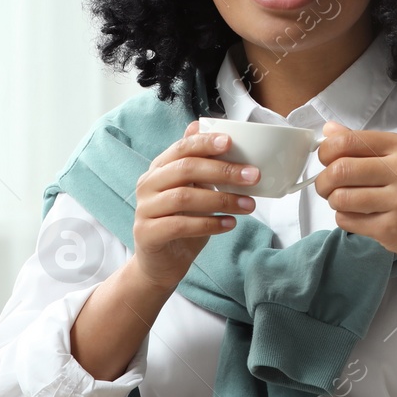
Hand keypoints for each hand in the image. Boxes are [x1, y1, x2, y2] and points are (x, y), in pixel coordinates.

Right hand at [129, 120, 259, 290]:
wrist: (160, 263)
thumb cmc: (181, 222)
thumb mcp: (193, 190)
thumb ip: (201, 165)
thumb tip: (216, 133)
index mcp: (159, 169)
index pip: (181, 148)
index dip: (204, 143)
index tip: (230, 142)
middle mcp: (148, 185)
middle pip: (185, 169)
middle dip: (222, 171)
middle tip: (252, 176)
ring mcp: (144, 209)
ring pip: (184, 198)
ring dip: (221, 200)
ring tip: (248, 205)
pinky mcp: (146, 233)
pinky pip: (180, 225)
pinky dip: (209, 224)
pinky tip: (230, 224)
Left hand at [311, 121, 396, 269]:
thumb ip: (363, 144)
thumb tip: (328, 130)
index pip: (348, 141)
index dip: (326, 152)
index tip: (326, 161)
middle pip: (340, 170)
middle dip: (323, 181)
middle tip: (326, 187)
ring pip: (340, 197)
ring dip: (334, 202)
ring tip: (345, 202)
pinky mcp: (391, 228)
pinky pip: (347, 220)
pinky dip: (344, 219)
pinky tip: (360, 217)